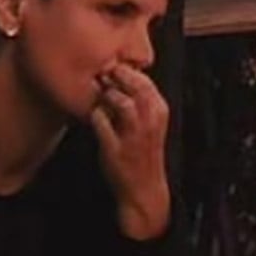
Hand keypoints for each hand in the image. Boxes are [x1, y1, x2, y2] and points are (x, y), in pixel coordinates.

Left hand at [92, 62, 171, 240]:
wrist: (144, 188)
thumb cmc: (146, 152)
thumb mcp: (153, 123)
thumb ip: (144, 102)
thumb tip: (124, 79)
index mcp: (160, 111)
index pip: (146, 81)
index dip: (129, 71)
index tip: (116, 67)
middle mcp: (150, 120)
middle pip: (134, 87)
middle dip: (118, 77)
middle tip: (104, 73)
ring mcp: (133, 135)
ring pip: (120, 101)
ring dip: (107, 95)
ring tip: (101, 96)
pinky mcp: (115, 149)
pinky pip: (101, 123)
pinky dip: (95, 115)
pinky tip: (94, 116)